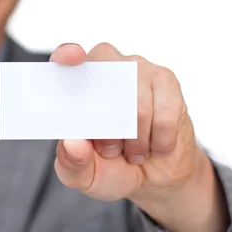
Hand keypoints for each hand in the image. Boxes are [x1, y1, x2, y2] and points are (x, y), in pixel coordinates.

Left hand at [51, 42, 228, 231]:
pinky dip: (159, 140)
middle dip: (107, 118)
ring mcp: (136, 69)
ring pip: (137, 102)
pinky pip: (165, 112)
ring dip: (135, 138)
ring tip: (132, 152)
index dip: (67, 54)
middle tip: (108, 149)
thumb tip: (72, 143)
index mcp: (75, 85)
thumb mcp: (85, 177)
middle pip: (104, 72)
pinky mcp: (165, 80)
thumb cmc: (111, 168)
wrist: (154, 175)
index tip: (71, 59)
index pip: (65, 56)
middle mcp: (104, 68)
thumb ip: (72, 164)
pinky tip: (154, 146)